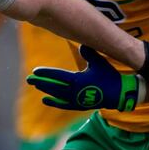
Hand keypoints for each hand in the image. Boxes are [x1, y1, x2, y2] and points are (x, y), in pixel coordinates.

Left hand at [27, 45, 145, 111]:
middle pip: (53, 86)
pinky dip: (54, 102)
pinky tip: (45, 100)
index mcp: (78, 80)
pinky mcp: (79, 105)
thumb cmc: (109, 76)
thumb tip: (80, 45)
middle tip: (29, 79)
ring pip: (56, 95)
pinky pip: (63, 104)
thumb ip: (88, 53)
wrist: (119, 94)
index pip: (57, 76)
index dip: (46, 73)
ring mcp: (76, 100)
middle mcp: (74, 91)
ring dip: (46, 90)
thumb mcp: (99, 62)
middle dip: (41, 82)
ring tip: (36, 85)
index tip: (35, 71)